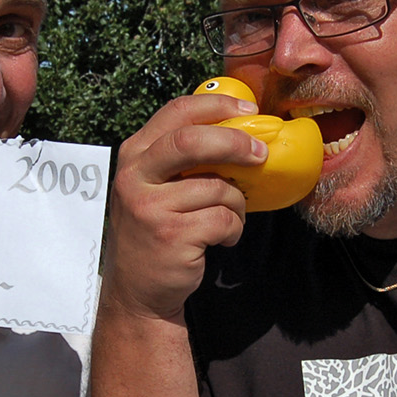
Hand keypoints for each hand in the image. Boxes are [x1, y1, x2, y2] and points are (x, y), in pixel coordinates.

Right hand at [101, 91, 261, 321]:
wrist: (137, 290)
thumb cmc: (156, 231)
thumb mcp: (155, 185)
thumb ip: (182, 159)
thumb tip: (240, 131)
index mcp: (134, 154)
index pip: (178, 112)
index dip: (218, 105)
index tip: (249, 111)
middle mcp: (135, 176)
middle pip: (193, 140)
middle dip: (235, 143)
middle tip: (261, 154)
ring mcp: (150, 207)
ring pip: (218, 188)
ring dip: (236, 204)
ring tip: (227, 219)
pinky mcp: (171, 235)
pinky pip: (223, 219)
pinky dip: (233, 229)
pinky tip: (221, 238)